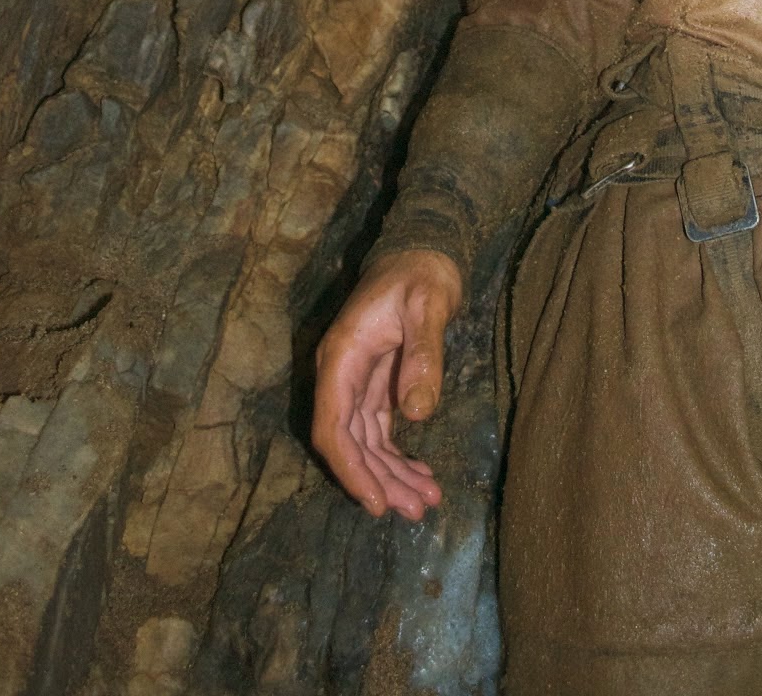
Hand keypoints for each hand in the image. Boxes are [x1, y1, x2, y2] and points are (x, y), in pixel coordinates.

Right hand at [312, 248, 462, 519]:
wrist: (424, 251)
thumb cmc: (423, 274)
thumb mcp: (429, 306)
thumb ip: (423, 355)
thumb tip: (416, 414)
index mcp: (342, 356)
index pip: (333, 426)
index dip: (350, 468)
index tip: (376, 501)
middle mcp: (342, 373)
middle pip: (349, 443)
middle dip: (378, 480)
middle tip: (414, 510)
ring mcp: (357, 381)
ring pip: (364, 442)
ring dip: (391, 474)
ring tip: (425, 502)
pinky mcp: (376, 385)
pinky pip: (379, 431)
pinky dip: (397, 456)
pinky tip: (421, 476)